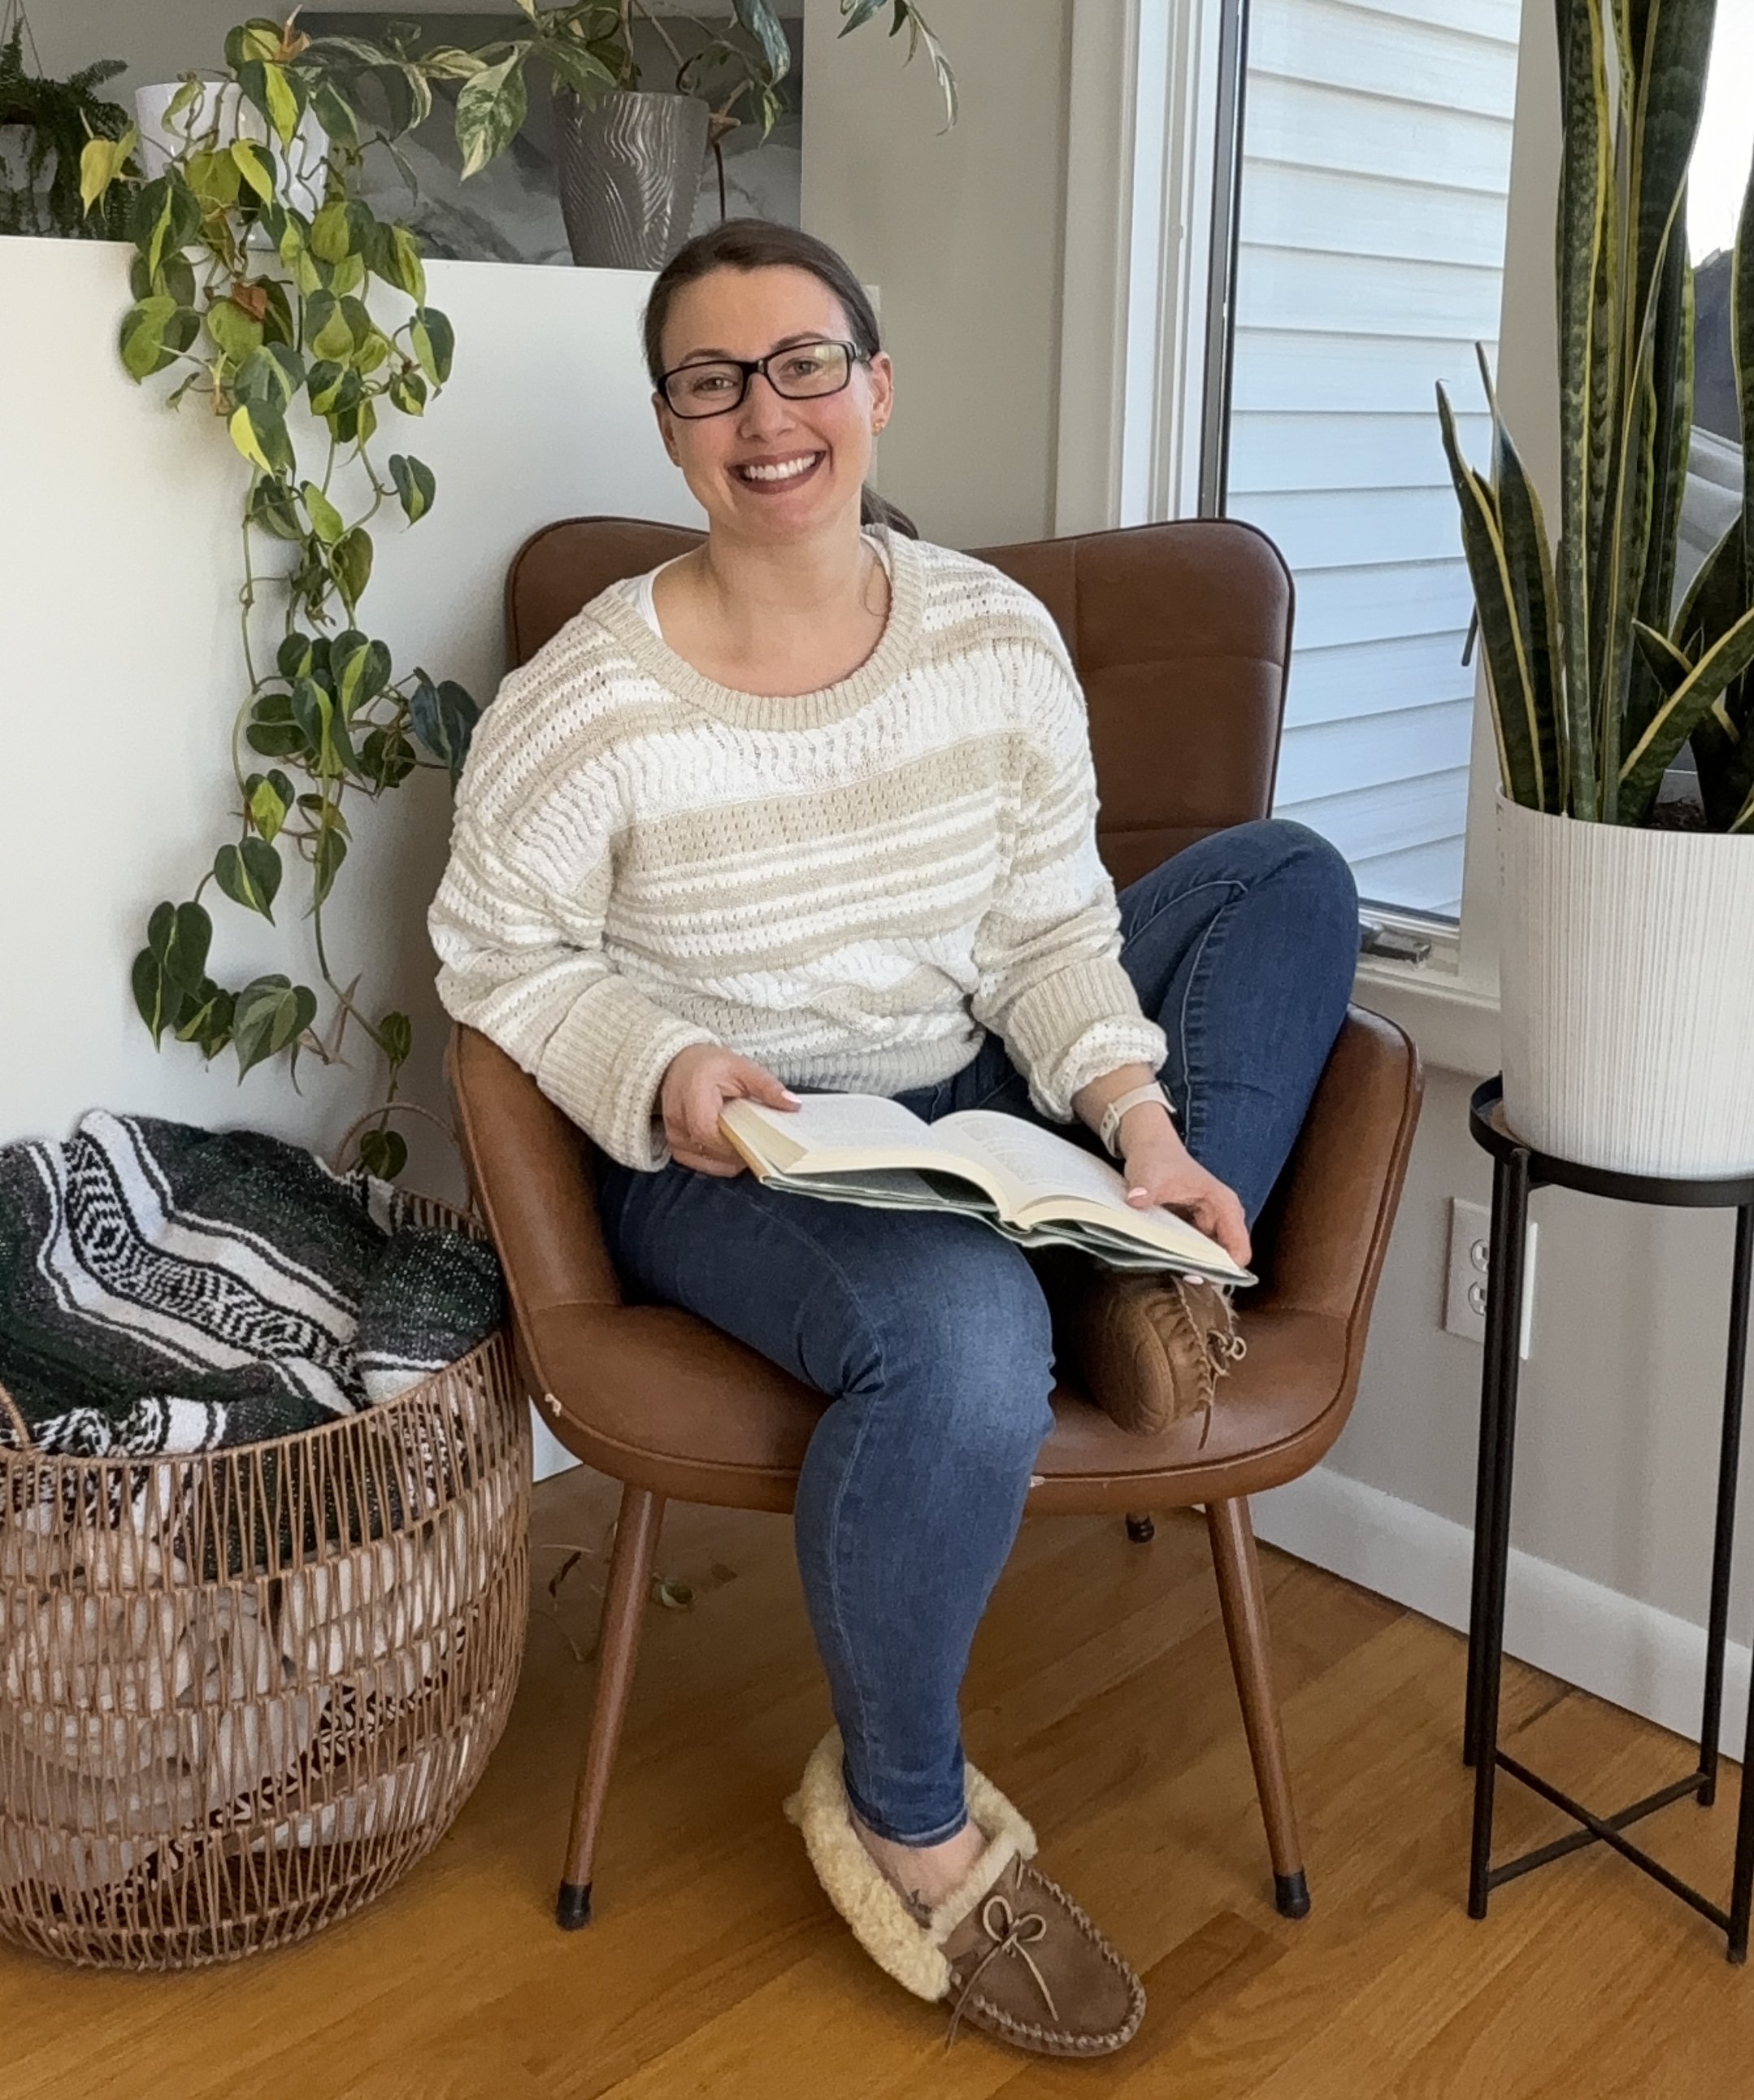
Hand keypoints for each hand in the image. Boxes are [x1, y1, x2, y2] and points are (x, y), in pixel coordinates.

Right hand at [659, 1044, 798, 1175]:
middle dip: (741, 1152)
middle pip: (711, 1152)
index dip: (736, 1143)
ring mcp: (673, 1138)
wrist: (677, 1065)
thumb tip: (794, 1105)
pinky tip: (734, 1146)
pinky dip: (722, 1161)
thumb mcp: (741, 1067)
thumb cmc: (708, 1065)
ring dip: (732, 1159)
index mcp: (692, 1098)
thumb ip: (767, 1086)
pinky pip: (703, 1165)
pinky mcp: (676, 1148)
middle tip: (763, 1143)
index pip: (709, 1133)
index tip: (762, 1141)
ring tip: (748, 1141)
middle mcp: (677, 1122)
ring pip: (709, 1164)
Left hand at [1118, 1109, 1250, 1269]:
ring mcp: (1210, 1225)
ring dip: (1194, 1271)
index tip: (1195, 1277)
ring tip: (1171, 1276)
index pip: (1239, 1251)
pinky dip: (1184, 1262)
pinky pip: (1196, 1254)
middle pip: (1225, 1260)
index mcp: (1224, 1205)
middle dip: (1206, 1274)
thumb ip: (1145, 1187)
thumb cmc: (1156, 1157)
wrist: (1150, 1147)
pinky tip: (1165, 1267)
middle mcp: (1223, 1218)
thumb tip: (1136, 1200)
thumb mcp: (1149, 1172)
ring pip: (1210, 1260)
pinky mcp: (1195, 1229)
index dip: (1222, 1270)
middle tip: (1179, 1280)